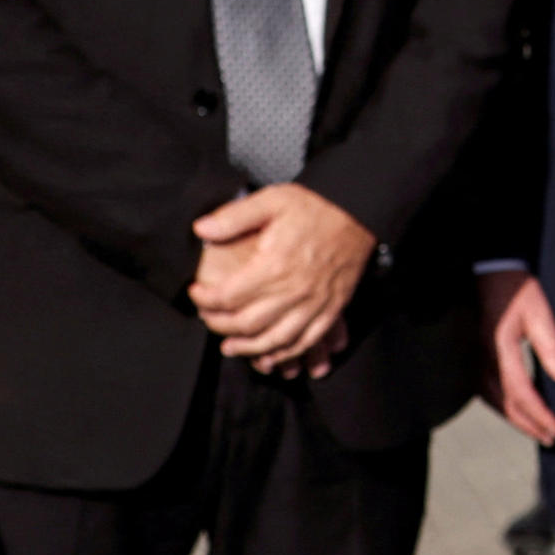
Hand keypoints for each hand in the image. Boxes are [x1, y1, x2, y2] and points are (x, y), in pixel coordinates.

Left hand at [191, 183, 370, 374]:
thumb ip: (233, 217)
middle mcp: (295, 290)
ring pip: (276, 339)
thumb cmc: (315, 207)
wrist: (359, 213)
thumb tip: (200, 230)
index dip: (204, 300)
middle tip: (207, 319)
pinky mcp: (333, 308)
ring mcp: (316, 302)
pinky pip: (308, 339)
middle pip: (247, 323)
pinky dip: (288, 352)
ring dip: (250, 348)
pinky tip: (272, 353)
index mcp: (275, 265)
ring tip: (231, 347)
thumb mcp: (271, 201)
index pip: (228, 296)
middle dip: (220, 326)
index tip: (195, 293)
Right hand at [482, 266, 554, 446]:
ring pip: (493, 400)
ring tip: (537, 431)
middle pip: (504, 403)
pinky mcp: (475, 356)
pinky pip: (486, 390)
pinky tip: (516, 409)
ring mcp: (475, 358)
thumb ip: (553, 347)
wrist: (489, 268)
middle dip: (528, 424)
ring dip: (515, 418)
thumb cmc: (517, 289)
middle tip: (552, 440)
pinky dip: (503, 405)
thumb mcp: (541, 313)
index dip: (539, 416)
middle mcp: (482, 359)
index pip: (520, 393)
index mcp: (499, 349)